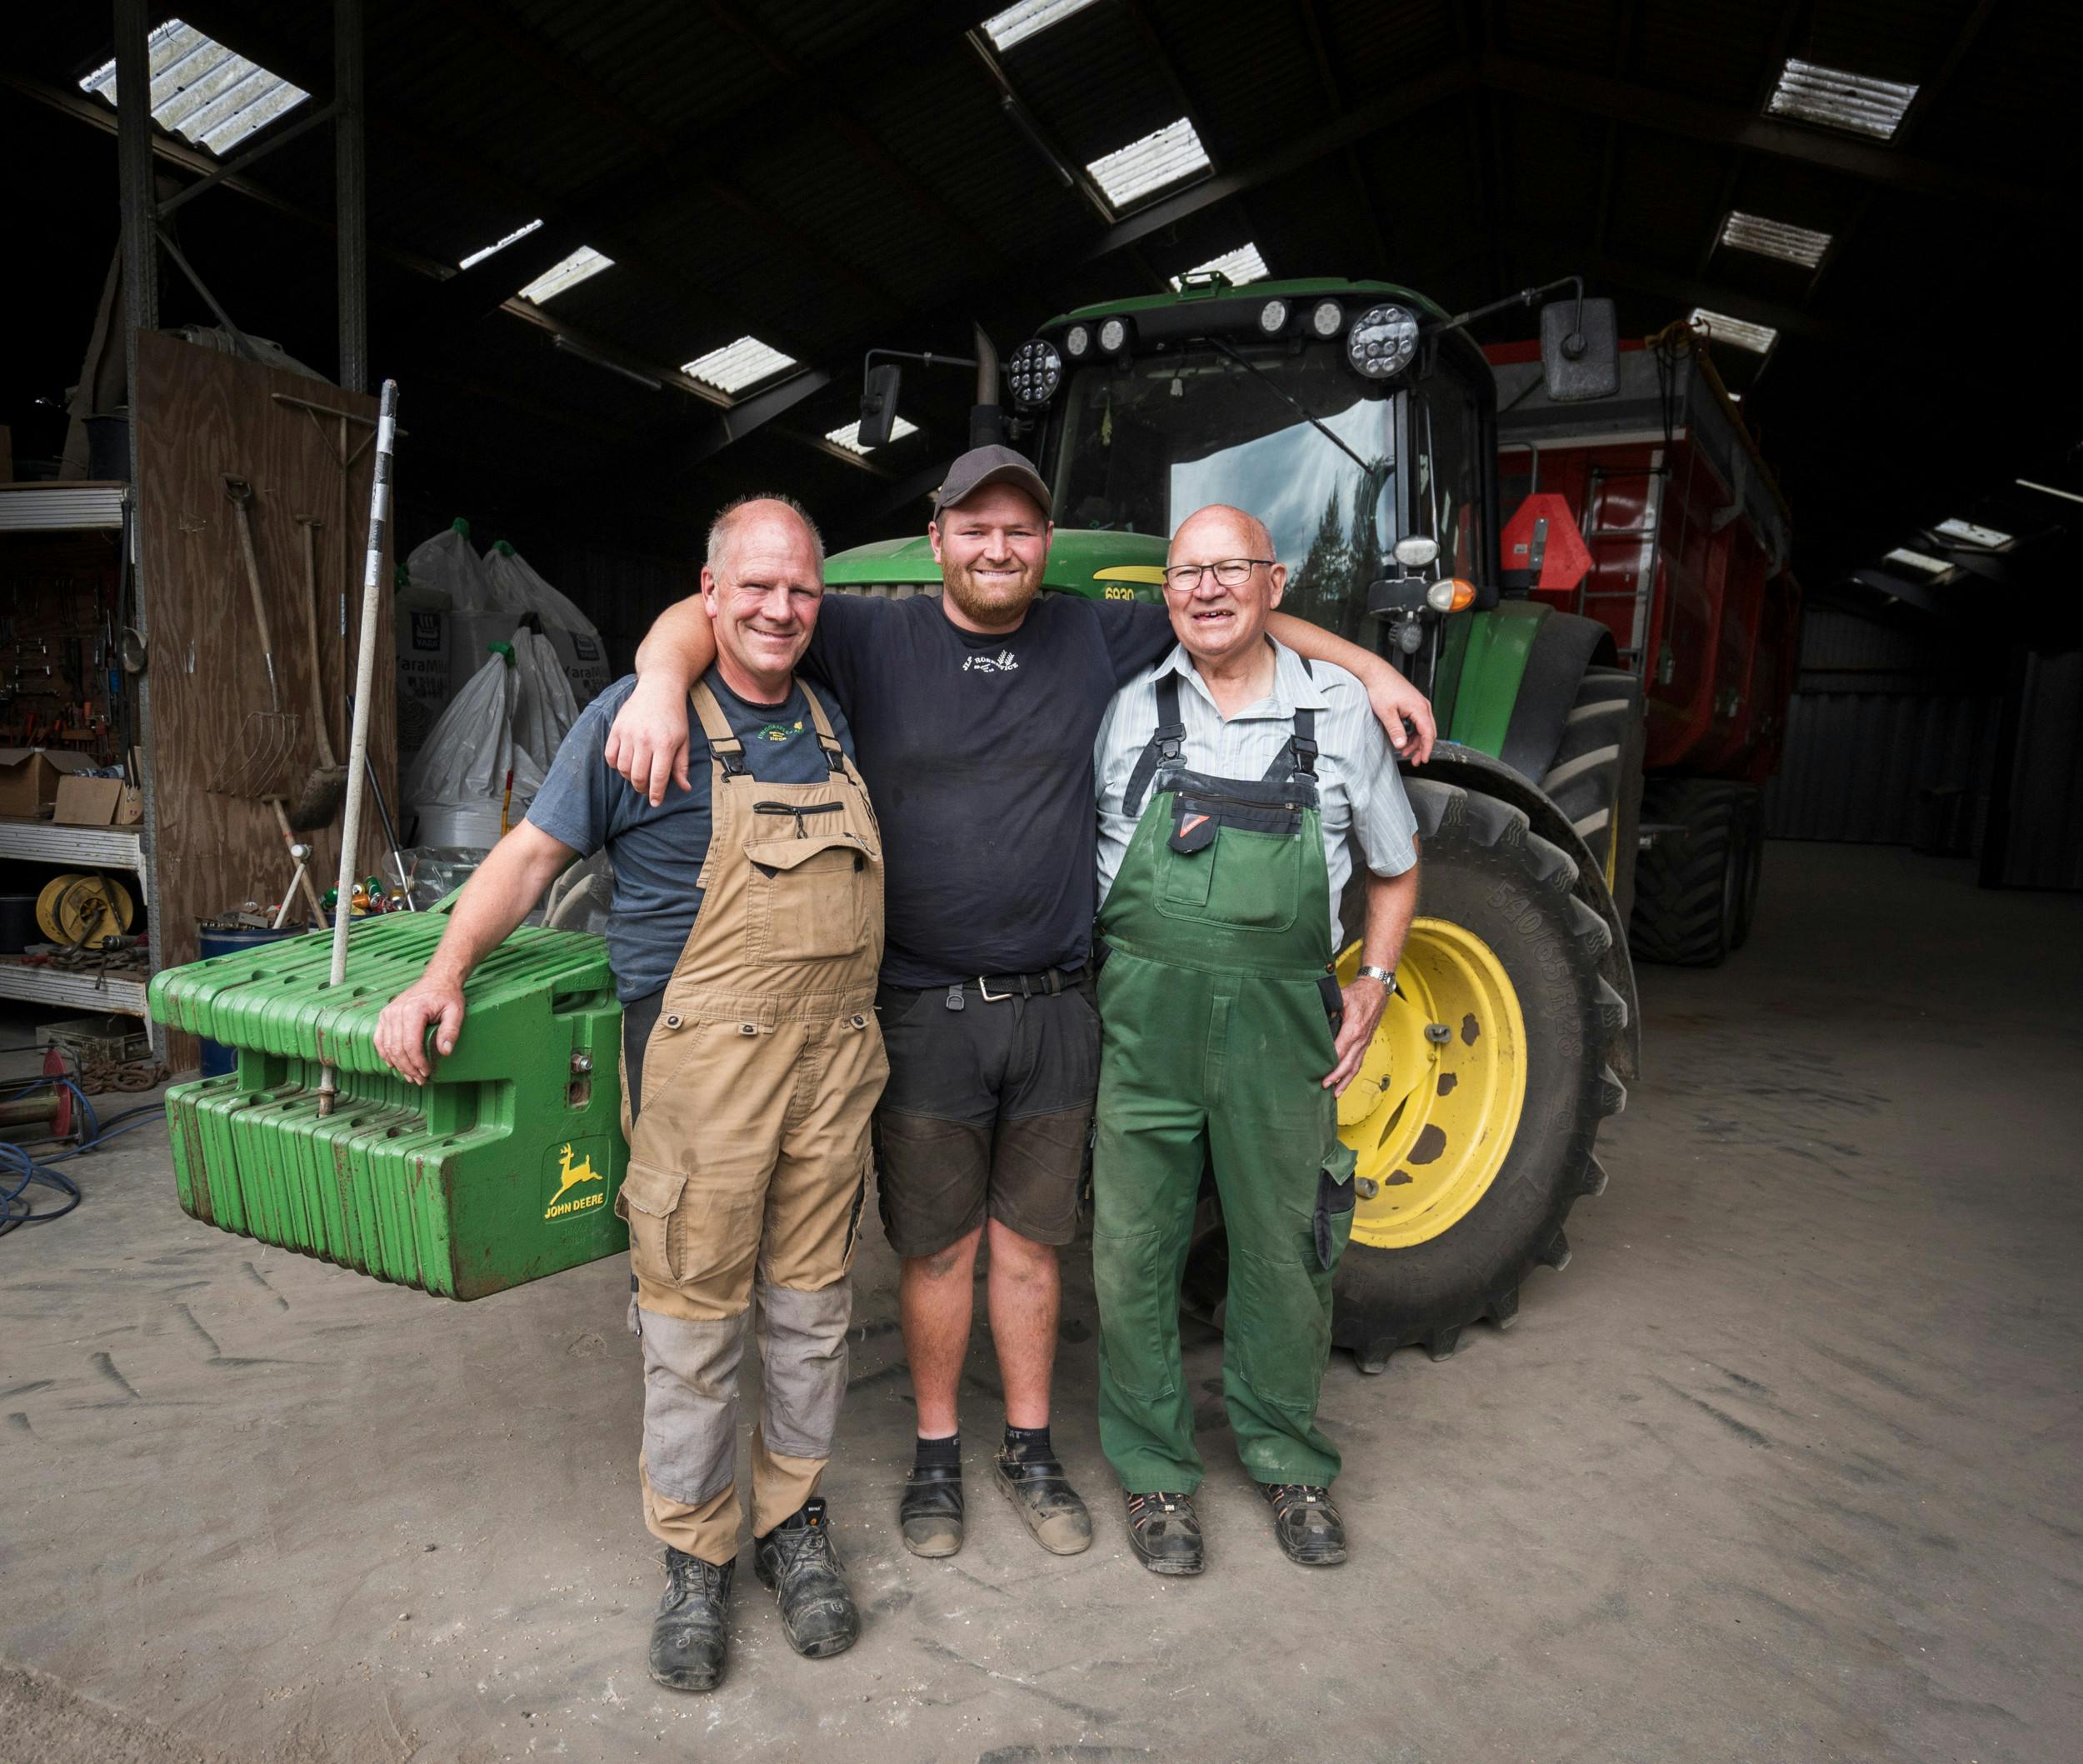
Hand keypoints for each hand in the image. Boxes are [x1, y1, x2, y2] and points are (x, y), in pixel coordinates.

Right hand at [374, 973, 464, 1084]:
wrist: (436, 980)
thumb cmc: (446, 996)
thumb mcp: (456, 1011)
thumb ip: (451, 1031)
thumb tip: (444, 1052)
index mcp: (413, 1010)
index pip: (410, 1044)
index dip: (417, 1062)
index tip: (426, 1073)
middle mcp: (396, 1012)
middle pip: (397, 1048)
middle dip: (408, 1068)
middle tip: (420, 1079)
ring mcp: (388, 1013)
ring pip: (387, 1047)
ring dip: (397, 1065)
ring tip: (410, 1076)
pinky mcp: (384, 1016)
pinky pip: (379, 1039)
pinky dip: (385, 1054)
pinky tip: (394, 1064)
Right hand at [602, 674, 692, 806]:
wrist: (659, 689)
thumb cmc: (674, 716)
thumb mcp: (683, 740)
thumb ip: (681, 765)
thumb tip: (684, 787)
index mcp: (664, 744)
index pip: (658, 778)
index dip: (656, 794)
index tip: (655, 803)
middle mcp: (644, 740)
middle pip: (638, 776)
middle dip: (642, 788)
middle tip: (646, 789)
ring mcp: (628, 734)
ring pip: (622, 768)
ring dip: (629, 777)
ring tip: (637, 775)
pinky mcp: (616, 729)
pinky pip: (610, 756)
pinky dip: (615, 765)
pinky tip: (624, 764)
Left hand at [1323, 976, 1387, 1094]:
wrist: (1377, 990)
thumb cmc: (1360, 993)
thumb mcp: (1341, 997)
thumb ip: (1329, 1009)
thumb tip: (1316, 1020)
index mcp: (1354, 1028)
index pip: (1341, 1052)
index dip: (1331, 1066)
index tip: (1322, 1076)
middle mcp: (1361, 1039)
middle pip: (1349, 1064)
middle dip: (1337, 1078)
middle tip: (1325, 1087)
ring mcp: (1365, 1042)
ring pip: (1356, 1066)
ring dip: (1345, 1081)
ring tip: (1336, 1093)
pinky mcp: (1365, 1043)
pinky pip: (1359, 1061)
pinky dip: (1352, 1074)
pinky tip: (1345, 1081)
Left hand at [1365, 667, 1435, 764]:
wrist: (1376, 673)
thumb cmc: (1381, 688)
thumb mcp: (1386, 713)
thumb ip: (1395, 730)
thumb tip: (1401, 745)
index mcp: (1419, 708)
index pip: (1428, 734)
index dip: (1426, 749)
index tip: (1422, 759)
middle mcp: (1422, 705)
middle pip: (1429, 732)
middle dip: (1422, 748)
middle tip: (1415, 760)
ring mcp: (1419, 704)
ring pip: (1423, 727)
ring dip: (1416, 741)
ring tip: (1406, 752)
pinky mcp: (1413, 703)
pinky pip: (1418, 722)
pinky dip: (1413, 732)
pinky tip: (1405, 739)